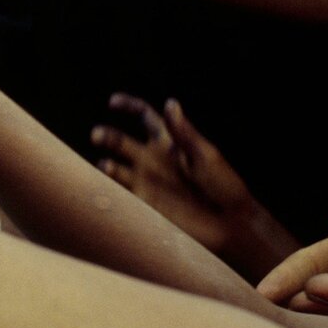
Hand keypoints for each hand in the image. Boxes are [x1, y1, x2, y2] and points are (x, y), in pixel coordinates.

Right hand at [92, 94, 290, 278]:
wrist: (229, 224)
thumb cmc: (223, 186)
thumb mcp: (205, 155)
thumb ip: (183, 132)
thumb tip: (170, 103)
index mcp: (168, 141)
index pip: (143, 116)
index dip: (127, 106)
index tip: (113, 102)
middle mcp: (152, 159)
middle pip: (120, 142)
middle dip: (107, 137)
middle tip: (98, 135)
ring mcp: (146, 182)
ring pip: (114, 168)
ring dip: (106, 165)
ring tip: (106, 167)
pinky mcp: (144, 204)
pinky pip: (118, 195)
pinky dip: (107, 191)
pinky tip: (106, 189)